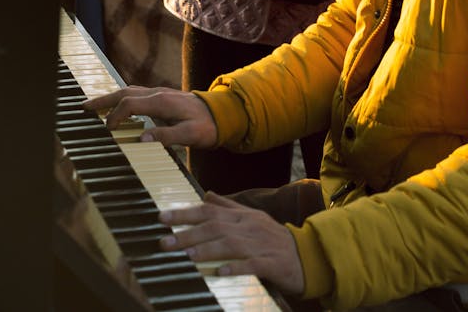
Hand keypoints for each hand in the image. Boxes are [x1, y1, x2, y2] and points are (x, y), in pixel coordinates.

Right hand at [83, 86, 217, 148]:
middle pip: (125, 93)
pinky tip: (116, 106)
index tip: (107, 130)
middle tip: (84, 107)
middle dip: (103, 100)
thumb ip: (166, 137)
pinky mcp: (162, 96)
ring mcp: (160, 93)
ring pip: (129, 91)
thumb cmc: (207, 126)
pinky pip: (137, 94)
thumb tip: (142, 139)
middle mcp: (158, 93)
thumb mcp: (190, 135)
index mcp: (162, 102)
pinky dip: (122, 99)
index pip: (130, 105)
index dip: (116, 117)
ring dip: (111, 98)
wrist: (222, 113)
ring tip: (94, 106)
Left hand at [159, 193, 304, 296]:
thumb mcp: (252, 217)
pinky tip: (221, 272)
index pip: (210, 210)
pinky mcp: (270, 263)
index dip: (185, 213)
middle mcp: (249, 227)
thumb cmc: (274, 238)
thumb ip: (228, 207)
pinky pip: (251, 265)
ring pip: (230, 244)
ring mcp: (260, 244)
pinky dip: (236, 267)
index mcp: (242, 216)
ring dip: (207, 250)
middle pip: (215, 227)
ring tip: (187, 256)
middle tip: (164, 241)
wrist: (305, 254)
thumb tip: (207, 195)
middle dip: (187, 233)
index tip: (162, 216)